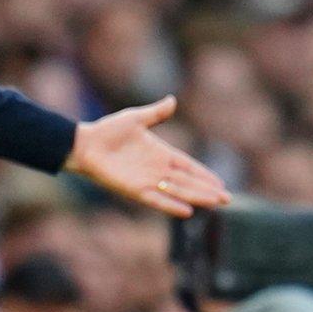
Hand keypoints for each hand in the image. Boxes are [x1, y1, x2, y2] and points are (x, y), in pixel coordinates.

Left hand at [64, 95, 230, 217]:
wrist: (86, 144)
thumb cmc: (108, 131)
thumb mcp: (136, 118)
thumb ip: (156, 113)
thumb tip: (173, 100)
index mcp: (160, 153)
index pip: (188, 166)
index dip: (204, 174)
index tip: (220, 183)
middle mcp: (157, 170)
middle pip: (188, 182)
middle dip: (207, 190)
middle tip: (227, 199)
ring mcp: (147, 181)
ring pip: (178, 191)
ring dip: (196, 197)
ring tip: (215, 204)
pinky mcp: (135, 190)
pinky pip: (157, 200)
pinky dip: (171, 205)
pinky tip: (187, 211)